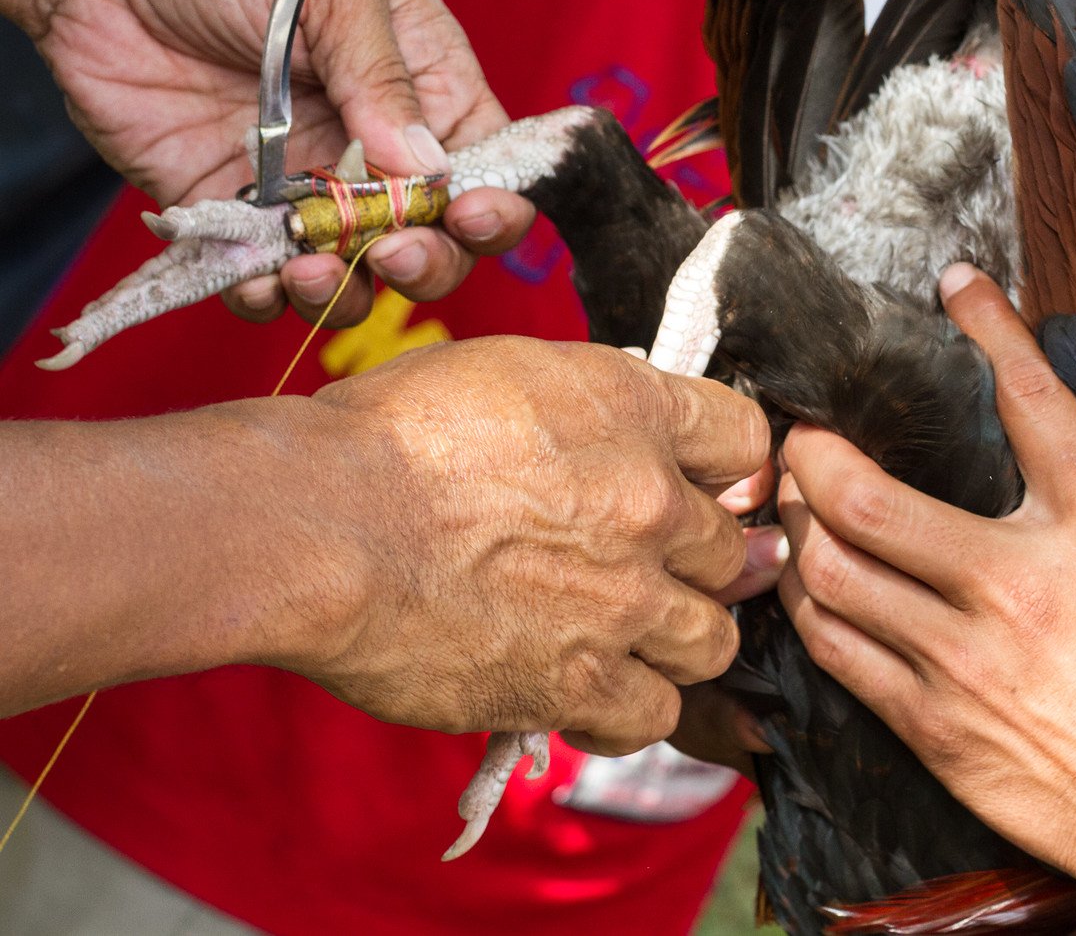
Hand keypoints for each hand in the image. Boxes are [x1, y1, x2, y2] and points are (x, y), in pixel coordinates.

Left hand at [0, 0, 532, 327]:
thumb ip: (381, 75)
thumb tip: (425, 168)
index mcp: (425, 86)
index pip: (486, 166)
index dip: (493, 202)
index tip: (469, 214)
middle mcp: (374, 148)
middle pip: (434, 237)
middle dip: (428, 260)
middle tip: (393, 252)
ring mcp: (305, 187)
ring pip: (355, 273)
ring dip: (349, 290)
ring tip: (312, 269)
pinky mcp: (231, 214)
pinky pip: (263, 278)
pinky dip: (267, 297)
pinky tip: (258, 281)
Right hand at [275, 336, 774, 755]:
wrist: (316, 523)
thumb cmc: (386, 437)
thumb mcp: (509, 372)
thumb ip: (593, 402)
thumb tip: (628, 431)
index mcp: (635, 408)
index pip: (748, 440)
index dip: (728, 471)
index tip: (703, 491)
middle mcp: (649, 502)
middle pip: (734, 552)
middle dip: (699, 564)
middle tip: (647, 572)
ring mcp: (622, 599)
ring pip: (713, 641)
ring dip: (676, 642)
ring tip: (625, 637)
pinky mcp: (577, 683)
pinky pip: (656, 716)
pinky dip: (631, 710)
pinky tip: (591, 691)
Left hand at [778, 266, 1075, 934]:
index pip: (1030, 400)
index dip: (987, 324)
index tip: (957, 283)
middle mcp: (1020, 586)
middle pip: (868, 496)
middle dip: (815, 446)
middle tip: (803, 424)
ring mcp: (965, 660)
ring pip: (833, 572)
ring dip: (794, 521)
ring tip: (789, 495)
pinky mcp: (933, 722)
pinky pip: (838, 649)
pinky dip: (807, 604)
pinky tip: (806, 579)